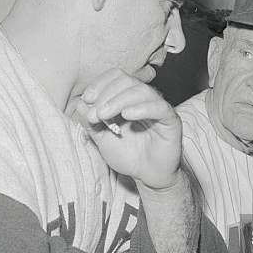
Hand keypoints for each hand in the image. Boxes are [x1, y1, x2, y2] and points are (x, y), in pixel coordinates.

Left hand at [74, 68, 180, 189]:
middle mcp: (143, 99)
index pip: (116, 77)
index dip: (100, 84)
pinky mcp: (171, 120)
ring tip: (105, 115)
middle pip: (126, 81)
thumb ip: (91, 121)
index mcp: (127, 98)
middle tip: (95, 114)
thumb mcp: (102, 138)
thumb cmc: (127, 154)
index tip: (87, 99)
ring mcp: (158, 107)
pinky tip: (127, 115)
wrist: (146, 175)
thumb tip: (81, 103)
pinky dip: (141, 108)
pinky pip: (159, 107)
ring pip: (141, 91)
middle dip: (106, 94)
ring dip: (118, 100)